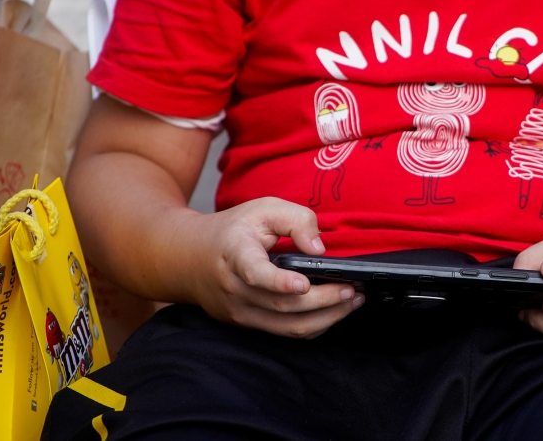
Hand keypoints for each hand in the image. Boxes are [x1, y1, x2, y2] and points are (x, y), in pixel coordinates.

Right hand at [182, 197, 362, 338]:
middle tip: (352, 290)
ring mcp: (239, 312)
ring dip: (326, 318)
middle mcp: (235, 289)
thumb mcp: (263, 209)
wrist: (190, 258)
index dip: (279, 281)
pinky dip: (313, 326)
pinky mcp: (246, 324)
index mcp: (236, 254)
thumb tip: (319, 249)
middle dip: (325, 300)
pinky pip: (284, 333)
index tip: (303, 283)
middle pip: (283, 305)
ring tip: (351, 302)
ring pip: (287, 327)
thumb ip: (296, 219)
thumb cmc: (233, 231)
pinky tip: (333, 312)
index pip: (255, 272)